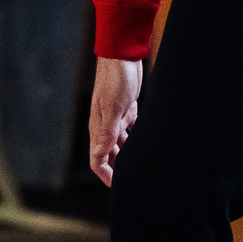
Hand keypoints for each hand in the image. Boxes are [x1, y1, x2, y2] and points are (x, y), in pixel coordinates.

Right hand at [88, 57, 142, 184]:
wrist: (122, 56)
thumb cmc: (115, 79)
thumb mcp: (112, 107)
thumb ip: (106, 132)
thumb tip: (99, 156)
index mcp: (97, 128)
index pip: (97, 159)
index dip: (106, 175)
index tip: (120, 186)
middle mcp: (105, 126)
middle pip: (109, 156)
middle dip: (118, 169)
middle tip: (135, 180)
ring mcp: (116, 118)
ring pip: (120, 145)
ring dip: (127, 156)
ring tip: (142, 166)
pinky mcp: (127, 111)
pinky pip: (130, 131)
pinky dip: (135, 140)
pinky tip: (145, 146)